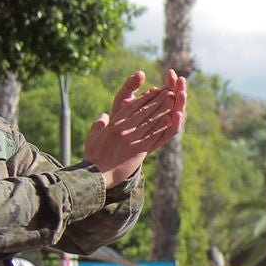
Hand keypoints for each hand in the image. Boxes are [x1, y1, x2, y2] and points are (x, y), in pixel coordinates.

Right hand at [84, 70, 188, 186]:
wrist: (96, 174)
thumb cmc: (93, 157)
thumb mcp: (93, 137)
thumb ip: (98, 125)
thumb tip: (103, 116)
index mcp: (114, 124)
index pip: (132, 107)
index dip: (144, 98)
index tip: (153, 91)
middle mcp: (123, 129)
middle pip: (143, 111)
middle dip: (157, 100)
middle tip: (167, 92)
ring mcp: (131, 138)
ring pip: (150, 121)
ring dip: (162, 110)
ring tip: (172, 101)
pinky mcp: (138, 149)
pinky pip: (152, 135)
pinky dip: (161, 126)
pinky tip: (169, 120)